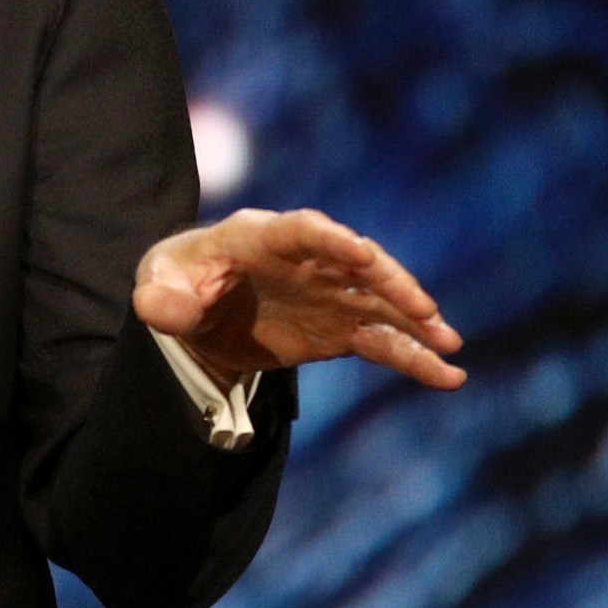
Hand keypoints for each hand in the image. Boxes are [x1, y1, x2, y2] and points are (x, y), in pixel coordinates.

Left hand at [133, 208, 465, 390]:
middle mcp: (306, 260)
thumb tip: (164, 310)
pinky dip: (412, 357)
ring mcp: (327, 294)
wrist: (195, 309)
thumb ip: (160, 297)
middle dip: (391, 284)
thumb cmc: (177, 282)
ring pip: (379, 304)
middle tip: (424, 310)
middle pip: (356, 265)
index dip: (332, 240)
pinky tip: (447, 376)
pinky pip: (380, 341)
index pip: (302, 231)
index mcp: (260, 236)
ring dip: (415, 323)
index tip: (362, 254)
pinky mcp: (337, 328)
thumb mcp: (158, 286)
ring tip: (450, 346)